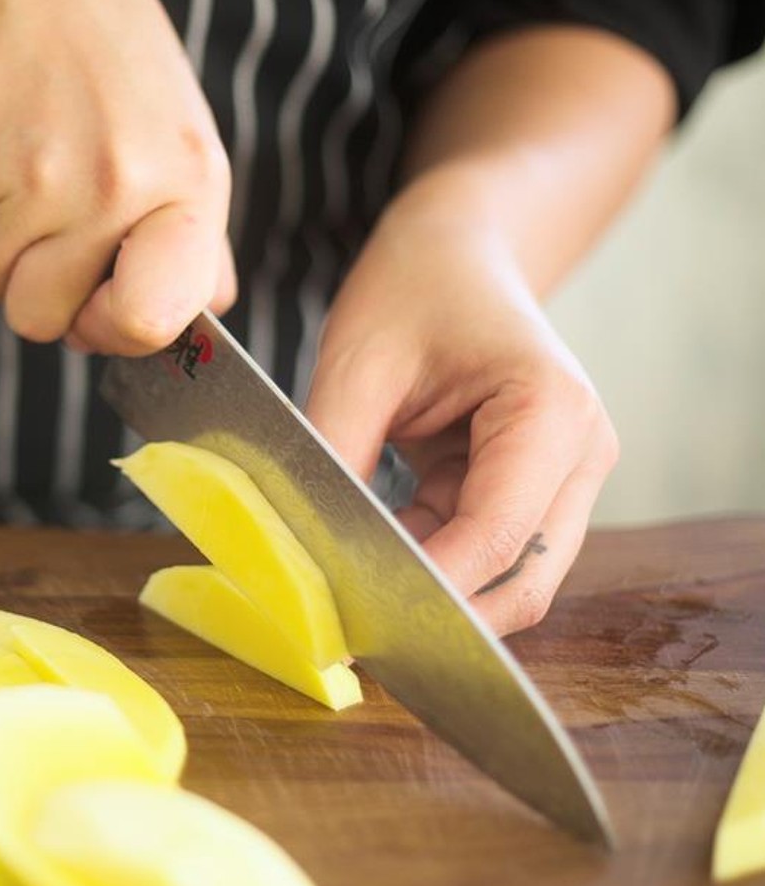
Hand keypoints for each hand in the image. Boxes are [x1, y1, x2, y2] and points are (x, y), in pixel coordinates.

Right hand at [0, 0, 235, 353]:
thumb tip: (201, 321)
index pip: (146, 321)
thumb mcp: (183, 141)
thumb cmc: (110, 64)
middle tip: (50, 223)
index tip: (104, 303)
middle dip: (36, 288)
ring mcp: (29, 176)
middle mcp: (110, 187)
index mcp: (183, 188)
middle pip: (40, 321)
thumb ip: (196, 242)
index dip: (112, 330)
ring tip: (22, 171)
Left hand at [304, 180, 618, 634]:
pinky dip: (430, 569)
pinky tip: (370, 566)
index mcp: (551, 410)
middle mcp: (578, 454)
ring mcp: (562, 479)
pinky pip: (483, 554)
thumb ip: (335, 455)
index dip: (429, 590)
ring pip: (508, 580)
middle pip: (522, 581)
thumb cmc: (413, 289)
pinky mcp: (530, 493)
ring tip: (352, 599)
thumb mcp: (357, 363)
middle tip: (349, 632)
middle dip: (441, 613)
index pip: (498, 536)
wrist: (457, 253)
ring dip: (435, 596)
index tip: (354, 619)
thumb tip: (306, 550)